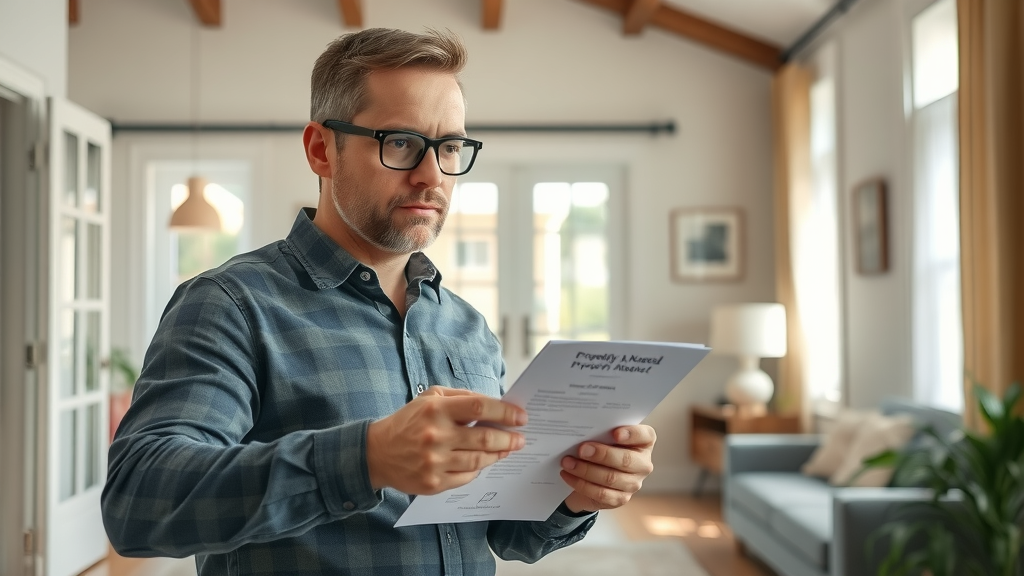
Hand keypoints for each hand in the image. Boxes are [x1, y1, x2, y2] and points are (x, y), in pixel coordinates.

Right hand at [366, 386, 526, 494]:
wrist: (377, 453)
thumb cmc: (409, 421)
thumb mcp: (430, 398)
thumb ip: (461, 397)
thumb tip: (494, 405)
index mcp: (435, 409)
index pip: (479, 407)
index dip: (504, 412)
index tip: (520, 417)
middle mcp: (435, 435)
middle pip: (484, 437)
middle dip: (508, 438)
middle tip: (520, 438)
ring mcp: (434, 462)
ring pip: (479, 460)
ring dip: (499, 454)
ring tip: (507, 449)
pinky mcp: (433, 483)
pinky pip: (466, 477)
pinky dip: (479, 469)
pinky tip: (485, 462)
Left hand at [559, 425, 655, 513]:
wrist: (594, 474)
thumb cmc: (602, 447)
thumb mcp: (604, 436)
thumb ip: (601, 431)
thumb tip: (583, 430)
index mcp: (644, 442)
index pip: (645, 436)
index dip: (631, 434)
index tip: (615, 433)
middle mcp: (643, 464)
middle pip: (626, 460)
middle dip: (601, 454)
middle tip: (581, 449)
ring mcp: (634, 483)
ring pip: (610, 478)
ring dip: (585, 470)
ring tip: (567, 462)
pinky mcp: (621, 498)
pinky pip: (600, 493)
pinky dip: (581, 483)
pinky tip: (568, 475)